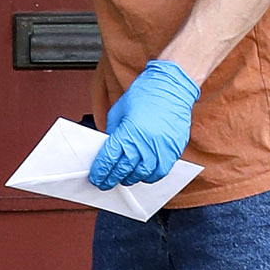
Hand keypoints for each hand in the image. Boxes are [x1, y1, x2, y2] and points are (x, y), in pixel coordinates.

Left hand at [89, 60, 201, 190]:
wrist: (171, 85)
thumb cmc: (145, 94)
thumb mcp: (119, 111)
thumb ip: (114, 133)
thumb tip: (110, 152)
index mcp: (128, 132)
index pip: (109, 160)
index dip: (100, 172)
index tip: (96, 178)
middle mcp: (144, 143)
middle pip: (124, 170)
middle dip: (112, 179)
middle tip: (106, 183)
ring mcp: (161, 148)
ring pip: (142, 174)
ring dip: (131, 179)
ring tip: (124, 178)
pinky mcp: (173, 150)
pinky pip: (161, 171)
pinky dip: (150, 176)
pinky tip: (143, 174)